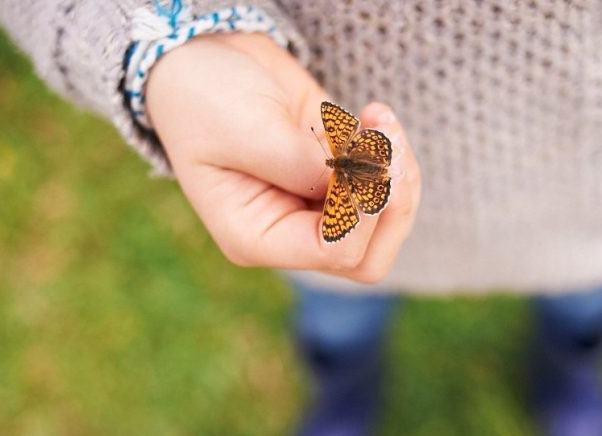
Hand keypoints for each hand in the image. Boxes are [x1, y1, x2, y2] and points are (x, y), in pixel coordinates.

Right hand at [145, 33, 421, 283]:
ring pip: (385, 220)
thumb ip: (302, 164)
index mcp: (256, 236)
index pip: (335, 251)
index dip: (362, 210)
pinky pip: (385, 183)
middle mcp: (290, 231)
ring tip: (380, 118)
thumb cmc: (205, 96)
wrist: (205, 56)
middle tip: (390, 148)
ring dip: (396, 170)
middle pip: (369, 257)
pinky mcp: (338, 173)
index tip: (356, 156)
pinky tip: (371, 113)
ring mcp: (317, 204)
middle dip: (393, 204)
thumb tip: (361, 183)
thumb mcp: (245, 128)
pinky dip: (390, 150)